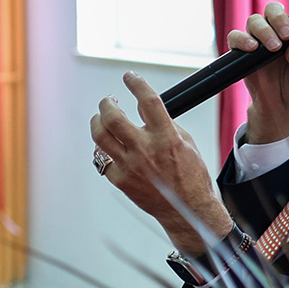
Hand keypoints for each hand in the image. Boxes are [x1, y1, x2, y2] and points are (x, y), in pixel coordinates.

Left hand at [91, 73, 233, 255]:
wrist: (188, 210)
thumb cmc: (191, 177)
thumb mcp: (185, 142)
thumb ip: (164, 123)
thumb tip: (141, 108)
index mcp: (166, 138)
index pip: (148, 101)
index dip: (136, 84)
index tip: (130, 77)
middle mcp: (145, 150)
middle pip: (113, 117)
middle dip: (106, 103)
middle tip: (109, 100)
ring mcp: (130, 166)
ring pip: (100, 136)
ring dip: (97, 121)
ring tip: (101, 117)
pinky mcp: (121, 181)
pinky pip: (102, 159)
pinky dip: (102, 148)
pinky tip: (107, 144)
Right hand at [228, 0, 288, 145]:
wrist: (280, 110)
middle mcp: (278, 32)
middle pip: (273, 9)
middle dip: (279, 17)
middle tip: (287, 34)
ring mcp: (260, 41)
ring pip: (255, 20)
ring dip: (264, 30)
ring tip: (273, 48)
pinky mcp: (243, 52)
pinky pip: (236, 37)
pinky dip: (243, 39)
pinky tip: (253, 49)